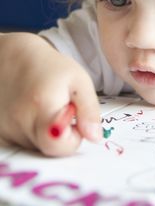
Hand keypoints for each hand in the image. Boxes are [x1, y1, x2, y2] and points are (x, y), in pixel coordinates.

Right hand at [0, 32, 101, 155]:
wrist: (13, 58)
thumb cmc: (48, 66)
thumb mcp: (78, 80)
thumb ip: (89, 110)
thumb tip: (94, 136)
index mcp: (42, 106)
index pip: (60, 145)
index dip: (73, 138)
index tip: (75, 122)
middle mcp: (19, 122)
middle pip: (50, 149)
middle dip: (61, 134)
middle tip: (61, 111)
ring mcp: (6, 129)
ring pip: (36, 146)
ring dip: (46, 132)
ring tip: (45, 108)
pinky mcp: (0, 133)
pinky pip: (23, 143)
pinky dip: (32, 133)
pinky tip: (32, 114)